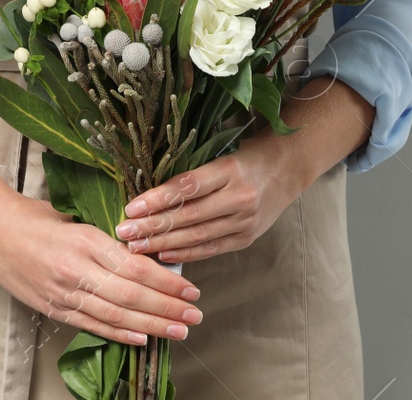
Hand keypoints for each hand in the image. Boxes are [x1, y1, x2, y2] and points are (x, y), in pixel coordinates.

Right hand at [0, 192, 205, 346]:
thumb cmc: (35, 217)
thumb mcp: (76, 216)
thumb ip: (109, 236)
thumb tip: (148, 250)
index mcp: (85, 240)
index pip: (135, 267)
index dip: (166, 282)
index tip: (191, 289)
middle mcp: (75, 270)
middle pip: (130, 295)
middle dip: (167, 309)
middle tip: (195, 316)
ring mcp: (63, 293)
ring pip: (115, 315)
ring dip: (151, 326)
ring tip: (178, 331)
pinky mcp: (52, 308)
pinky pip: (92, 325)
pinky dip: (119, 334)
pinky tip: (142, 339)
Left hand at [111, 136, 302, 265]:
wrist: (287, 169)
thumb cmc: (245, 158)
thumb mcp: (220, 155)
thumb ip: (191, 174)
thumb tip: (148, 193)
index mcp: (229, 169)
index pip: (186, 187)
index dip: (156, 199)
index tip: (130, 208)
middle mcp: (239, 197)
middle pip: (188, 215)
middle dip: (153, 226)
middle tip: (124, 232)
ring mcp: (245, 220)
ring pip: (197, 236)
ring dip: (163, 244)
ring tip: (136, 246)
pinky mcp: (247, 237)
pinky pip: (211, 249)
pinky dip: (186, 254)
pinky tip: (163, 256)